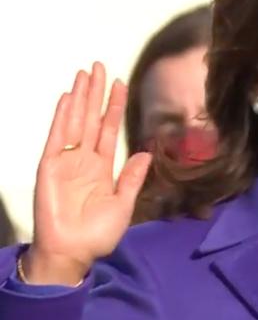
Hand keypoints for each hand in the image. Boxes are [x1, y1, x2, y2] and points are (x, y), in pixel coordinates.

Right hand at [23, 62, 151, 285]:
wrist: (72, 252)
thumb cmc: (97, 233)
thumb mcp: (123, 204)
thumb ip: (132, 178)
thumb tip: (146, 153)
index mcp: (102, 167)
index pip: (109, 129)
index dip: (114, 107)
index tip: (120, 84)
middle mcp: (84, 159)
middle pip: (92, 118)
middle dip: (96, 93)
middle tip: (100, 66)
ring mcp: (66, 161)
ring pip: (75, 121)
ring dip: (80, 98)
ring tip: (85, 74)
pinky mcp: (50, 167)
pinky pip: (57, 137)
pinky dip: (62, 117)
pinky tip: (68, 98)